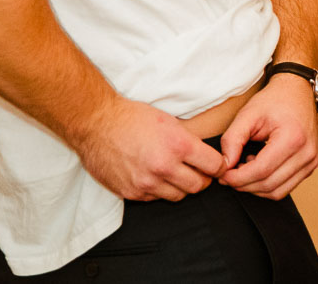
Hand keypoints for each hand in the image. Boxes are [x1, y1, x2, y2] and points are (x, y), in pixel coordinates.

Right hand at [72, 97, 223, 200]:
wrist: (98, 124)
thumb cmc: (133, 118)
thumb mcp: (169, 121)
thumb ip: (188, 141)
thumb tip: (207, 156)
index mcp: (178, 145)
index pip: (214, 166)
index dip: (219, 166)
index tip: (218, 166)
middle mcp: (164, 166)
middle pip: (199, 185)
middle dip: (203, 179)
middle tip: (200, 172)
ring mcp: (147, 183)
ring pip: (178, 195)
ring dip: (181, 187)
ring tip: (176, 174)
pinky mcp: (132, 193)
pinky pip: (156, 199)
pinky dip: (159, 190)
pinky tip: (155, 177)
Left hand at [218, 72, 317, 199]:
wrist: (298, 91)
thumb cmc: (275, 99)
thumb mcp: (248, 114)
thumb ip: (233, 139)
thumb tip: (225, 165)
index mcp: (293, 137)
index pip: (261, 171)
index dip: (238, 178)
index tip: (223, 175)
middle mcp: (306, 153)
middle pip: (269, 184)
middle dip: (244, 185)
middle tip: (228, 176)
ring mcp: (311, 161)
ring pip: (278, 192)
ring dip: (256, 187)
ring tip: (244, 170)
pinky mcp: (311, 166)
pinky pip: (286, 187)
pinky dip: (268, 185)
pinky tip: (259, 168)